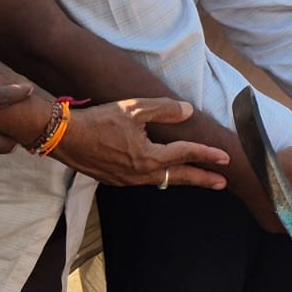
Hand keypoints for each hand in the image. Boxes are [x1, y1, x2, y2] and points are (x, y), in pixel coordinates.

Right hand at [51, 98, 230, 189]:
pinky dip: (161, 177)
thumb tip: (188, 111)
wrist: (65, 137)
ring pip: (162, 180)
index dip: (207, 154)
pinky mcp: (116, 179)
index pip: (185, 154)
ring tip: (198, 178)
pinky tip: (164, 173)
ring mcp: (127, 180)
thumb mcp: (134, 109)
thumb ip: (164, 109)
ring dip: (182, 179)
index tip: (226, 158)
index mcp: (148, 156)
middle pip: (179, 177)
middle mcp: (140, 173)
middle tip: (222, 182)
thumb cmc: (99, 120)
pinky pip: (146, 180)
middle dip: (202, 179)